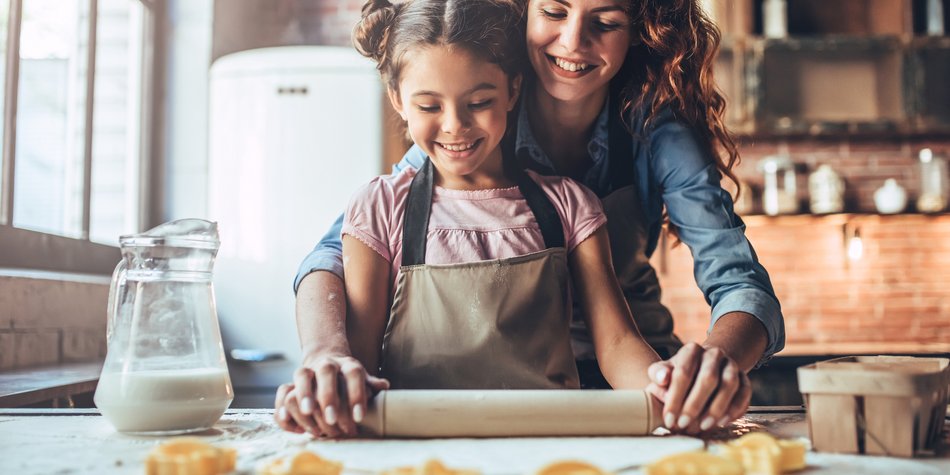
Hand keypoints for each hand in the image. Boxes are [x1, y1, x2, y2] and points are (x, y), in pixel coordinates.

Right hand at [273, 354, 389, 436]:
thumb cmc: (348, 379)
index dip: (356, 394)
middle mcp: (326, 364)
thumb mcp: (363, 380)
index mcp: (347, 364)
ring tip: (309, 416)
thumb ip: (371, 385)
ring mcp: (307, 371)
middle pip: (326, 372)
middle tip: (331, 420)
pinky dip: (284, 409)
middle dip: (328, 396)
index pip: (353, 373)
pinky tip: (295, 428)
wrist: (325, 363)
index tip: (359, 417)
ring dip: (304, 396)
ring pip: (301, 376)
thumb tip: (384, 386)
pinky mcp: (290, 383)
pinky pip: (282, 392)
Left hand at [645, 342, 750, 433]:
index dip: (675, 398)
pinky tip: (722, 422)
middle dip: (695, 405)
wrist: (705, 366)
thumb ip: (658, 374)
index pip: (683, 372)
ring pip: (729, 385)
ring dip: (717, 408)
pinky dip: (735, 408)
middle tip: (684, 424)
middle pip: (708, 378)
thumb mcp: (664, 371)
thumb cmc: (680, 373)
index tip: (669, 418)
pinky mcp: (744, 378)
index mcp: (691, 350)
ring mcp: (731, 365)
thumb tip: (662, 378)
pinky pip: (745, 393)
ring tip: (703, 426)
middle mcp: (714, 354)